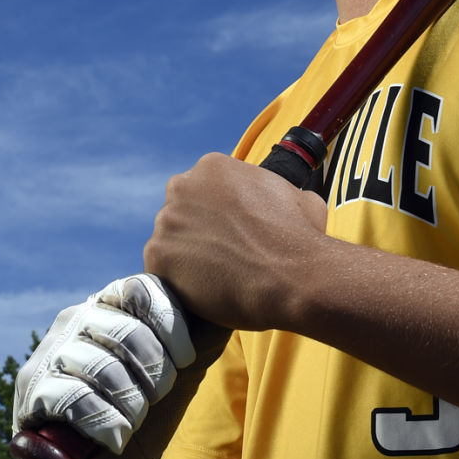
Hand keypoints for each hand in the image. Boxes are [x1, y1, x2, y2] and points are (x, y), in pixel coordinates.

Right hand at [12, 274, 202, 458]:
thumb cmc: (149, 410)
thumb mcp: (182, 373)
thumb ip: (204, 339)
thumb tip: (227, 314)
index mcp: (113, 303)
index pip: (141, 289)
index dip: (170, 324)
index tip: (187, 360)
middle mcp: (78, 317)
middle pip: (125, 330)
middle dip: (154, 373)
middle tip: (159, 396)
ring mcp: (51, 351)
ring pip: (101, 368)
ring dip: (131, 404)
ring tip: (136, 420)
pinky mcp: (32, 388)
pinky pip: (73, 399)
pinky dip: (104, 423)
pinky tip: (116, 437)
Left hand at [142, 153, 328, 331]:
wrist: (293, 276)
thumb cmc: (300, 237)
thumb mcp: (297, 196)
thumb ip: (275, 190)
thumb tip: (284, 200)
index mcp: (212, 167)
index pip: (202, 190)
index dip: (215, 214)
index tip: (228, 232)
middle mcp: (182, 187)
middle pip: (179, 212)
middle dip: (195, 230)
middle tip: (219, 255)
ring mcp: (166, 221)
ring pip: (168, 241)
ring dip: (184, 257)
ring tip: (212, 277)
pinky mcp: (157, 255)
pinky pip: (159, 270)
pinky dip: (176, 282)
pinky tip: (201, 292)